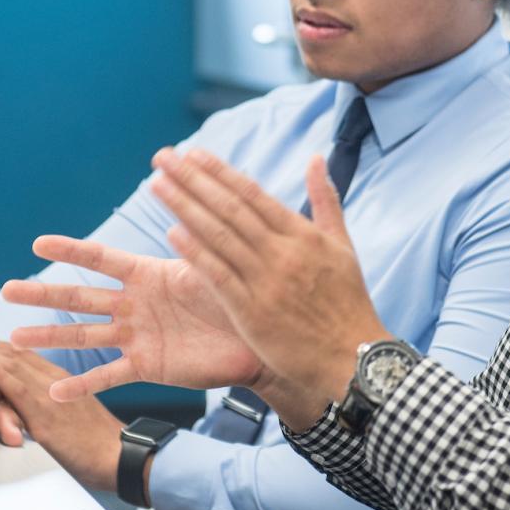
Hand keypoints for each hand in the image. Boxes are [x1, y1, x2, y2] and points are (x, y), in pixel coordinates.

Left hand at [0, 341, 123, 489]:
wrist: (118, 455)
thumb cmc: (96, 443)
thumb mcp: (69, 418)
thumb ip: (46, 408)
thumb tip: (21, 416)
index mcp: (61, 379)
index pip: (23, 356)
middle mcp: (56, 379)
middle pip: (14, 355)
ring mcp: (52, 394)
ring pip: (13, 365)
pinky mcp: (48, 414)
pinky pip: (19, 388)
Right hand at [2, 234, 265, 400]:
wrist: (259, 340)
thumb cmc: (239, 295)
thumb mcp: (212, 267)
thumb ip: (192, 246)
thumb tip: (180, 215)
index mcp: (149, 274)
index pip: (103, 258)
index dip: (71, 249)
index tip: (38, 242)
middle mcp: (136, 304)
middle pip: (82, 296)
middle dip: (45, 293)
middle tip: (6, 289)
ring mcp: (137, 336)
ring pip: (85, 335)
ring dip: (50, 337)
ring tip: (13, 339)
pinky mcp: (147, 365)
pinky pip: (109, 375)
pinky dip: (83, 384)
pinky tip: (53, 392)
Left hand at [150, 147, 389, 427]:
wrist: (352, 355)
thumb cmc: (347, 300)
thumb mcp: (343, 244)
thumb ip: (325, 199)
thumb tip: (316, 158)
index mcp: (302, 234)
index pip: (253, 193)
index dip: (220, 172)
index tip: (193, 153)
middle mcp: (282, 252)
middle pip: (229, 208)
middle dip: (192, 180)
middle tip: (163, 158)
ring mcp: (266, 282)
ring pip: (218, 236)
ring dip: (184, 208)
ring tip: (157, 186)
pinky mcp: (253, 312)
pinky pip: (218, 277)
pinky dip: (195, 253)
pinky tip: (172, 233)